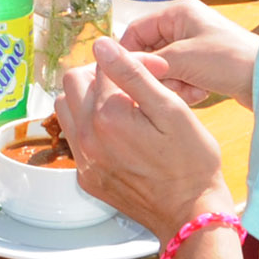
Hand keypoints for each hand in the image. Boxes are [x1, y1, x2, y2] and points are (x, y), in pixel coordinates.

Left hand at [57, 37, 236, 240]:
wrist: (191, 214)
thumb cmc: (191, 163)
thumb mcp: (171, 110)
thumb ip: (133, 75)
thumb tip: (102, 45)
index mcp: (107, 117)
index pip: (104, 65)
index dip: (133, 61)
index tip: (157, 72)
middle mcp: (87, 138)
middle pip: (74, 82)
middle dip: (102, 75)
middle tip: (134, 85)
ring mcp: (85, 160)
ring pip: (67, 109)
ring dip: (88, 99)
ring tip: (123, 105)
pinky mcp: (88, 177)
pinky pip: (75, 138)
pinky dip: (90, 126)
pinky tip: (119, 133)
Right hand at [116, 0, 258, 107]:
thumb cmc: (230, 60)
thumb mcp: (183, 59)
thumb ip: (148, 61)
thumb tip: (113, 62)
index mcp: (178, 12)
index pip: (136, 30)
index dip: (128, 55)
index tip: (123, 78)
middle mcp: (185, 24)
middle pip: (150, 51)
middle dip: (157, 73)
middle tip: (169, 87)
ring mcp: (195, 44)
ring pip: (164, 68)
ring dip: (172, 84)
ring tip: (190, 91)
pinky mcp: (204, 63)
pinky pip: (180, 76)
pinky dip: (185, 88)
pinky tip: (200, 93)